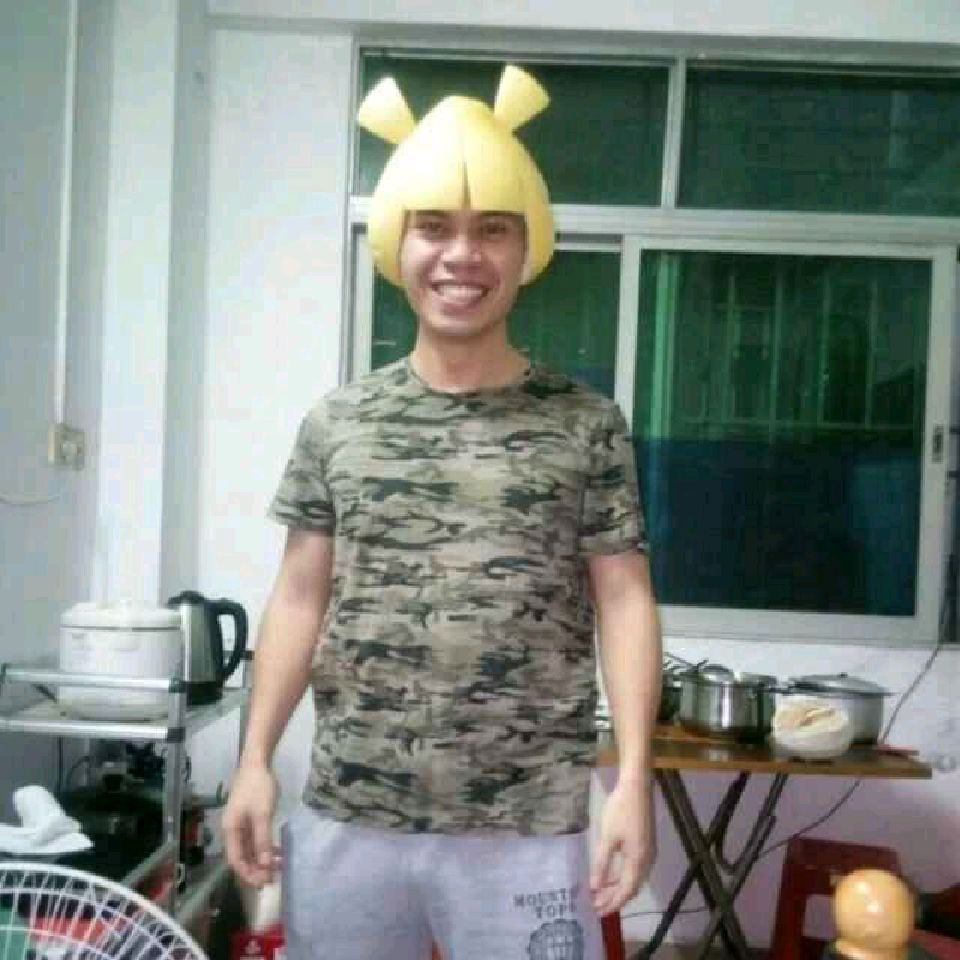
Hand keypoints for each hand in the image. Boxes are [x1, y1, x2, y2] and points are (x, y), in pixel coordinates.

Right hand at [221, 763, 278, 886]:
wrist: (257, 762)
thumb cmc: (258, 788)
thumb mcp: (262, 815)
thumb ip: (263, 841)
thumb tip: (265, 866)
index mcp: (230, 831)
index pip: (236, 861)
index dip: (248, 874)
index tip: (264, 883)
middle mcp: (232, 830)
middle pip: (242, 857)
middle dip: (256, 870)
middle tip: (273, 880)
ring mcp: (240, 824)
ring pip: (249, 849)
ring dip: (261, 860)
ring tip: (278, 869)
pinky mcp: (249, 817)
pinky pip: (255, 839)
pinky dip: (264, 847)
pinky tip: (277, 852)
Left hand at [590, 776, 655, 916]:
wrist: (636, 787)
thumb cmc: (619, 810)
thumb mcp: (607, 838)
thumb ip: (602, 864)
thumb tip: (596, 888)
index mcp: (638, 861)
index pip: (626, 891)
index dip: (612, 903)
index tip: (598, 912)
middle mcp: (647, 861)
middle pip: (632, 887)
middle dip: (615, 898)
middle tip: (597, 906)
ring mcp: (648, 852)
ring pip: (634, 879)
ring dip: (619, 888)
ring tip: (601, 893)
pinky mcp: (646, 843)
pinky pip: (636, 869)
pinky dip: (623, 876)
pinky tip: (612, 875)